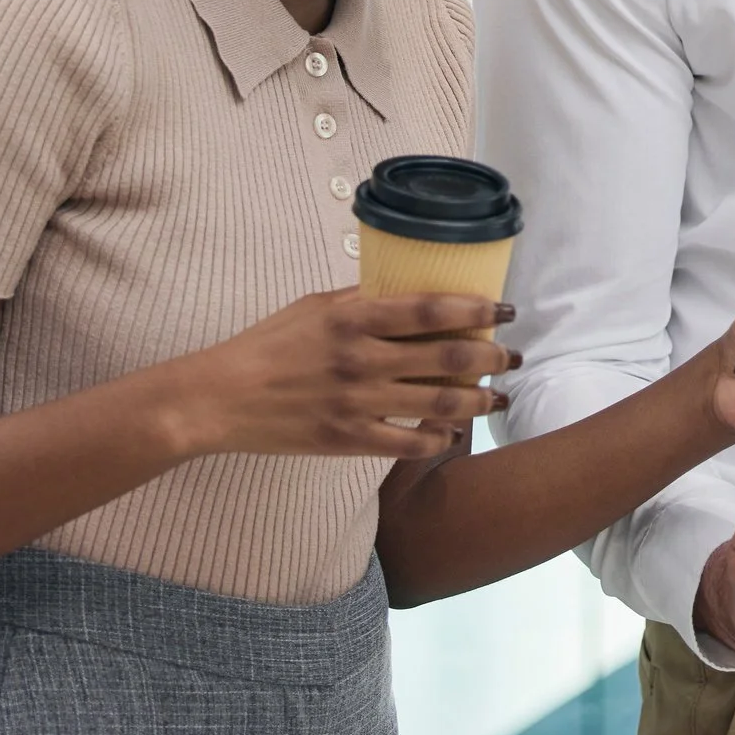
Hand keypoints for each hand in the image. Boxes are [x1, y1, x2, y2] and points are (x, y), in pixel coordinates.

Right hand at [172, 288, 514, 461]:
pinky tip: (453, 433)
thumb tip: (407, 291)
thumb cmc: (267, 345)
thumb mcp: (314, 307)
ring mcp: (356, 402)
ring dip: (477, 401)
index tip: (506, 310)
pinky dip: (437, 439)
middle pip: (446, 357)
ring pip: (436, 404)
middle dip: (491, 358)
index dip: (477, 309)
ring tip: (498, 397)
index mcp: (353, 318)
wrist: (220, 398)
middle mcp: (362, 359)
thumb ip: (362, 301)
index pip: (432, 310)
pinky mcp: (346, 439)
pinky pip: (406, 443)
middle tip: (514, 357)